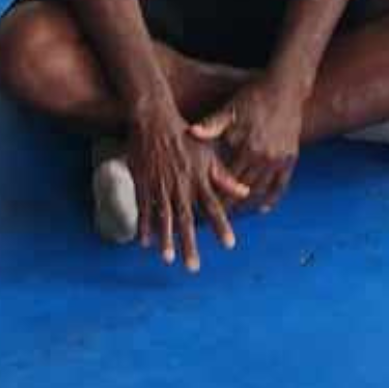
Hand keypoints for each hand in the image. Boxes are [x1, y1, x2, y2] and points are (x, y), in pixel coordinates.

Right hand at [129, 99, 244, 269]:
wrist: (154, 120)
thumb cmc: (185, 136)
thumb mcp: (208, 154)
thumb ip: (225, 177)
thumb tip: (245, 192)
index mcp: (199, 179)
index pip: (214, 207)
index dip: (221, 226)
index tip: (229, 245)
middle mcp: (181, 185)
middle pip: (187, 220)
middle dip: (190, 245)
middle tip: (193, 267)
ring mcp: (161, 186)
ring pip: (164, 218)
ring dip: (166, 240)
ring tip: (169, 259)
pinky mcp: (144, 183)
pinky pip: (144, 208)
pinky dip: (144, 225)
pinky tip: (145, 242)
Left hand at [196, 77, 310, 210]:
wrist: (286, 88)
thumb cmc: (253, 97)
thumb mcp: (231, 109)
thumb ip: (212, 125)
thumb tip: (191, 133)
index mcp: (246, 147)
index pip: (225, 179)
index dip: (213, 193)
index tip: (200, 206)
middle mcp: (264, 157)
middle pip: (241, 190)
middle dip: (227, 205)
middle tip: (213, 218)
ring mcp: (278, 160)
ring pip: (260, 191)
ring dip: (246, 206)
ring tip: (232, 216)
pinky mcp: (290, 159)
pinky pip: (281, 186)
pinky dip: (271, 199)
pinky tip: (261, 208)